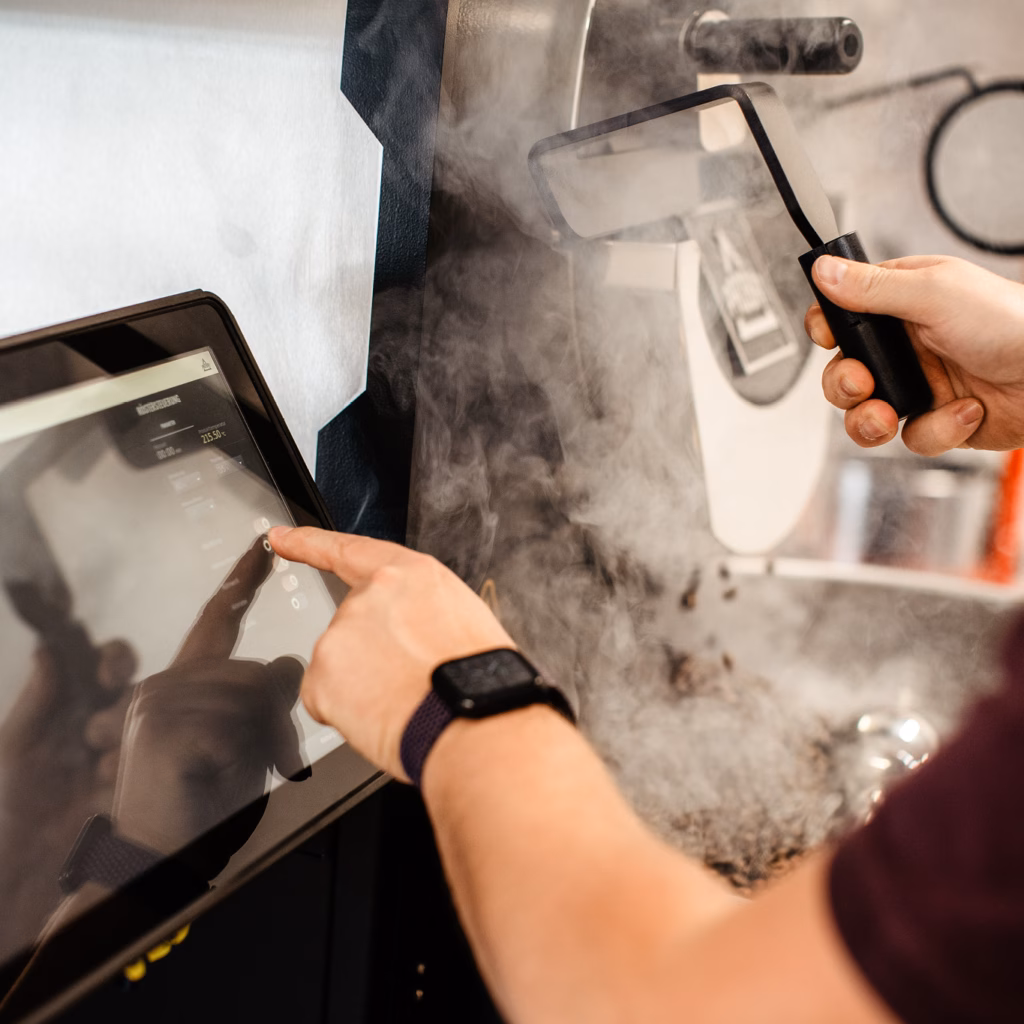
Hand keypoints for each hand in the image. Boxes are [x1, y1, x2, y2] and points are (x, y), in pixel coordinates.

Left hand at [0, 639, 134, 958]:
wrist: (22, 873)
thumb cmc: (9, 806)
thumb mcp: (16, 747)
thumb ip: (37, 699)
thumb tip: (49, 648)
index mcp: (74, 709)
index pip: (107, 665)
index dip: (114, 659)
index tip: (111, 671)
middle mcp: (106, 725)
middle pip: (138, 686)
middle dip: (131, 690)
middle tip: (113, 703)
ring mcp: (128, 753)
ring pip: (150, 722)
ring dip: (126, 735)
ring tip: (97, 765)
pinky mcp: (143, 782)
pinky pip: (155, 760)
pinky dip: (133, 769)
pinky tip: (109, 787)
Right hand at [112, 537, 305, 859]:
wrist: (157, 855)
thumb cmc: (201, 797)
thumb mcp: (244, 738)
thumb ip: (262, 697)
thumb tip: (291, 665)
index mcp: (184, 682)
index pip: (219, 619)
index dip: (241, 581)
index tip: (262, 546)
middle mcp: (165, 684)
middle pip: (257, 671)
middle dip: (274, 720)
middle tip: (261, 759)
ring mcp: (159, 705)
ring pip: (253, 695)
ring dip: (265, 742)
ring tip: (237, 771)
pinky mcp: (165, 730)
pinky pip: (238, 725)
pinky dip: (246, 755)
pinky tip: (218, 774)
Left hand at [268, 527, 514, 780]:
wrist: (474, 720)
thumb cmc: (480, 680)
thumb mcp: (465, 622)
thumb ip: (423, 614)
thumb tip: (412, 635)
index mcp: (413, 576)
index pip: (350, 551)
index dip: (310, 543)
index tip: (281, 537)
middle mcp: (371, 596)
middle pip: (352, 625)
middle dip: (370, 655)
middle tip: (407, 683)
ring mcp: (341, 633)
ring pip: (340, 666)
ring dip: (363, 686)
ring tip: (404, 702)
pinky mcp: (322, 674)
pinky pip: (326, 698)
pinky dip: (346, 714)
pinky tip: (381, 717)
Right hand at [805, 254, 1023, 454]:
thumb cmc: (1013, 323)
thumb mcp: (935, 294)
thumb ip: (873, 286)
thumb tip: (824, 270)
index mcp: (904, 302)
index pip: (844, 313)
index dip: (827, 329)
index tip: (828, 337)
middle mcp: (908, 345)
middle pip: (845, 371)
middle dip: (844, 384)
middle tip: (862, 384)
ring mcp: (922, 384)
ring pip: (866, 413)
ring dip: (870, 420)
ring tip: (888, 415)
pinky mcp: (939, 420)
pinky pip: (912, 436)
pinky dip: (936, 429)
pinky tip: (964, 410)